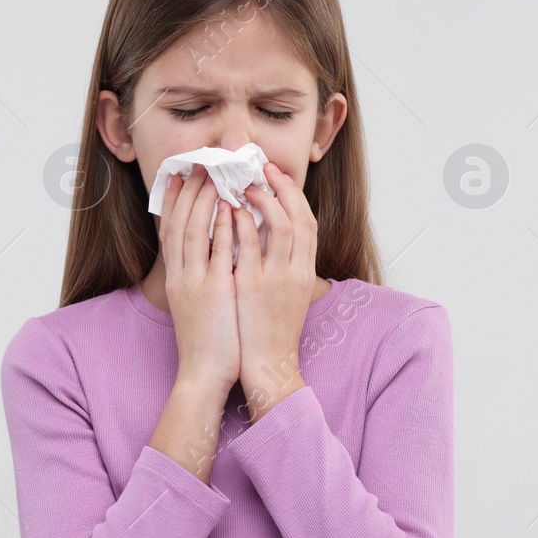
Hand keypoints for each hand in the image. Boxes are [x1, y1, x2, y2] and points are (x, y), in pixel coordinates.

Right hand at [159, 164, 239, 395]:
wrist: (203, 375)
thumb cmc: (206, 343)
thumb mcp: (196, 304)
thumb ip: (199, 277)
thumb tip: (209, 254)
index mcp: (175, 279)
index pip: (169, 231)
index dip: (172, 201)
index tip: (177, 176)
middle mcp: (181, 277)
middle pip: (179, 224)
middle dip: (187, 192)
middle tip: (197, 164)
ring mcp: (196, 283)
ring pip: (195, 232)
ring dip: (203, 201)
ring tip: (213, 175)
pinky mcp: (215, 293)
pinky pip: (218, 253)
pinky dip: (222, 228)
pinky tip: (230, 208)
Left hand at [230, 161, 315, 421]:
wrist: (269, 368)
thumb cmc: (273, 335)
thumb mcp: (288, 298)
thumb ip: (283, 268)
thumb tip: (270, 241)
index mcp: (305, 273)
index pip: (309, 223)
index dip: (294, 197)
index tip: (278, 178)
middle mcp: (296, 272)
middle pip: (299, 217)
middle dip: (283, 188)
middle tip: (263, 168)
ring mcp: (276, 278)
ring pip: (278, 225)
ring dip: (263, 199)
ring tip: (244, 185)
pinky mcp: (254, 287)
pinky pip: (249, 246)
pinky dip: (242, 223)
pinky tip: (229, 209)